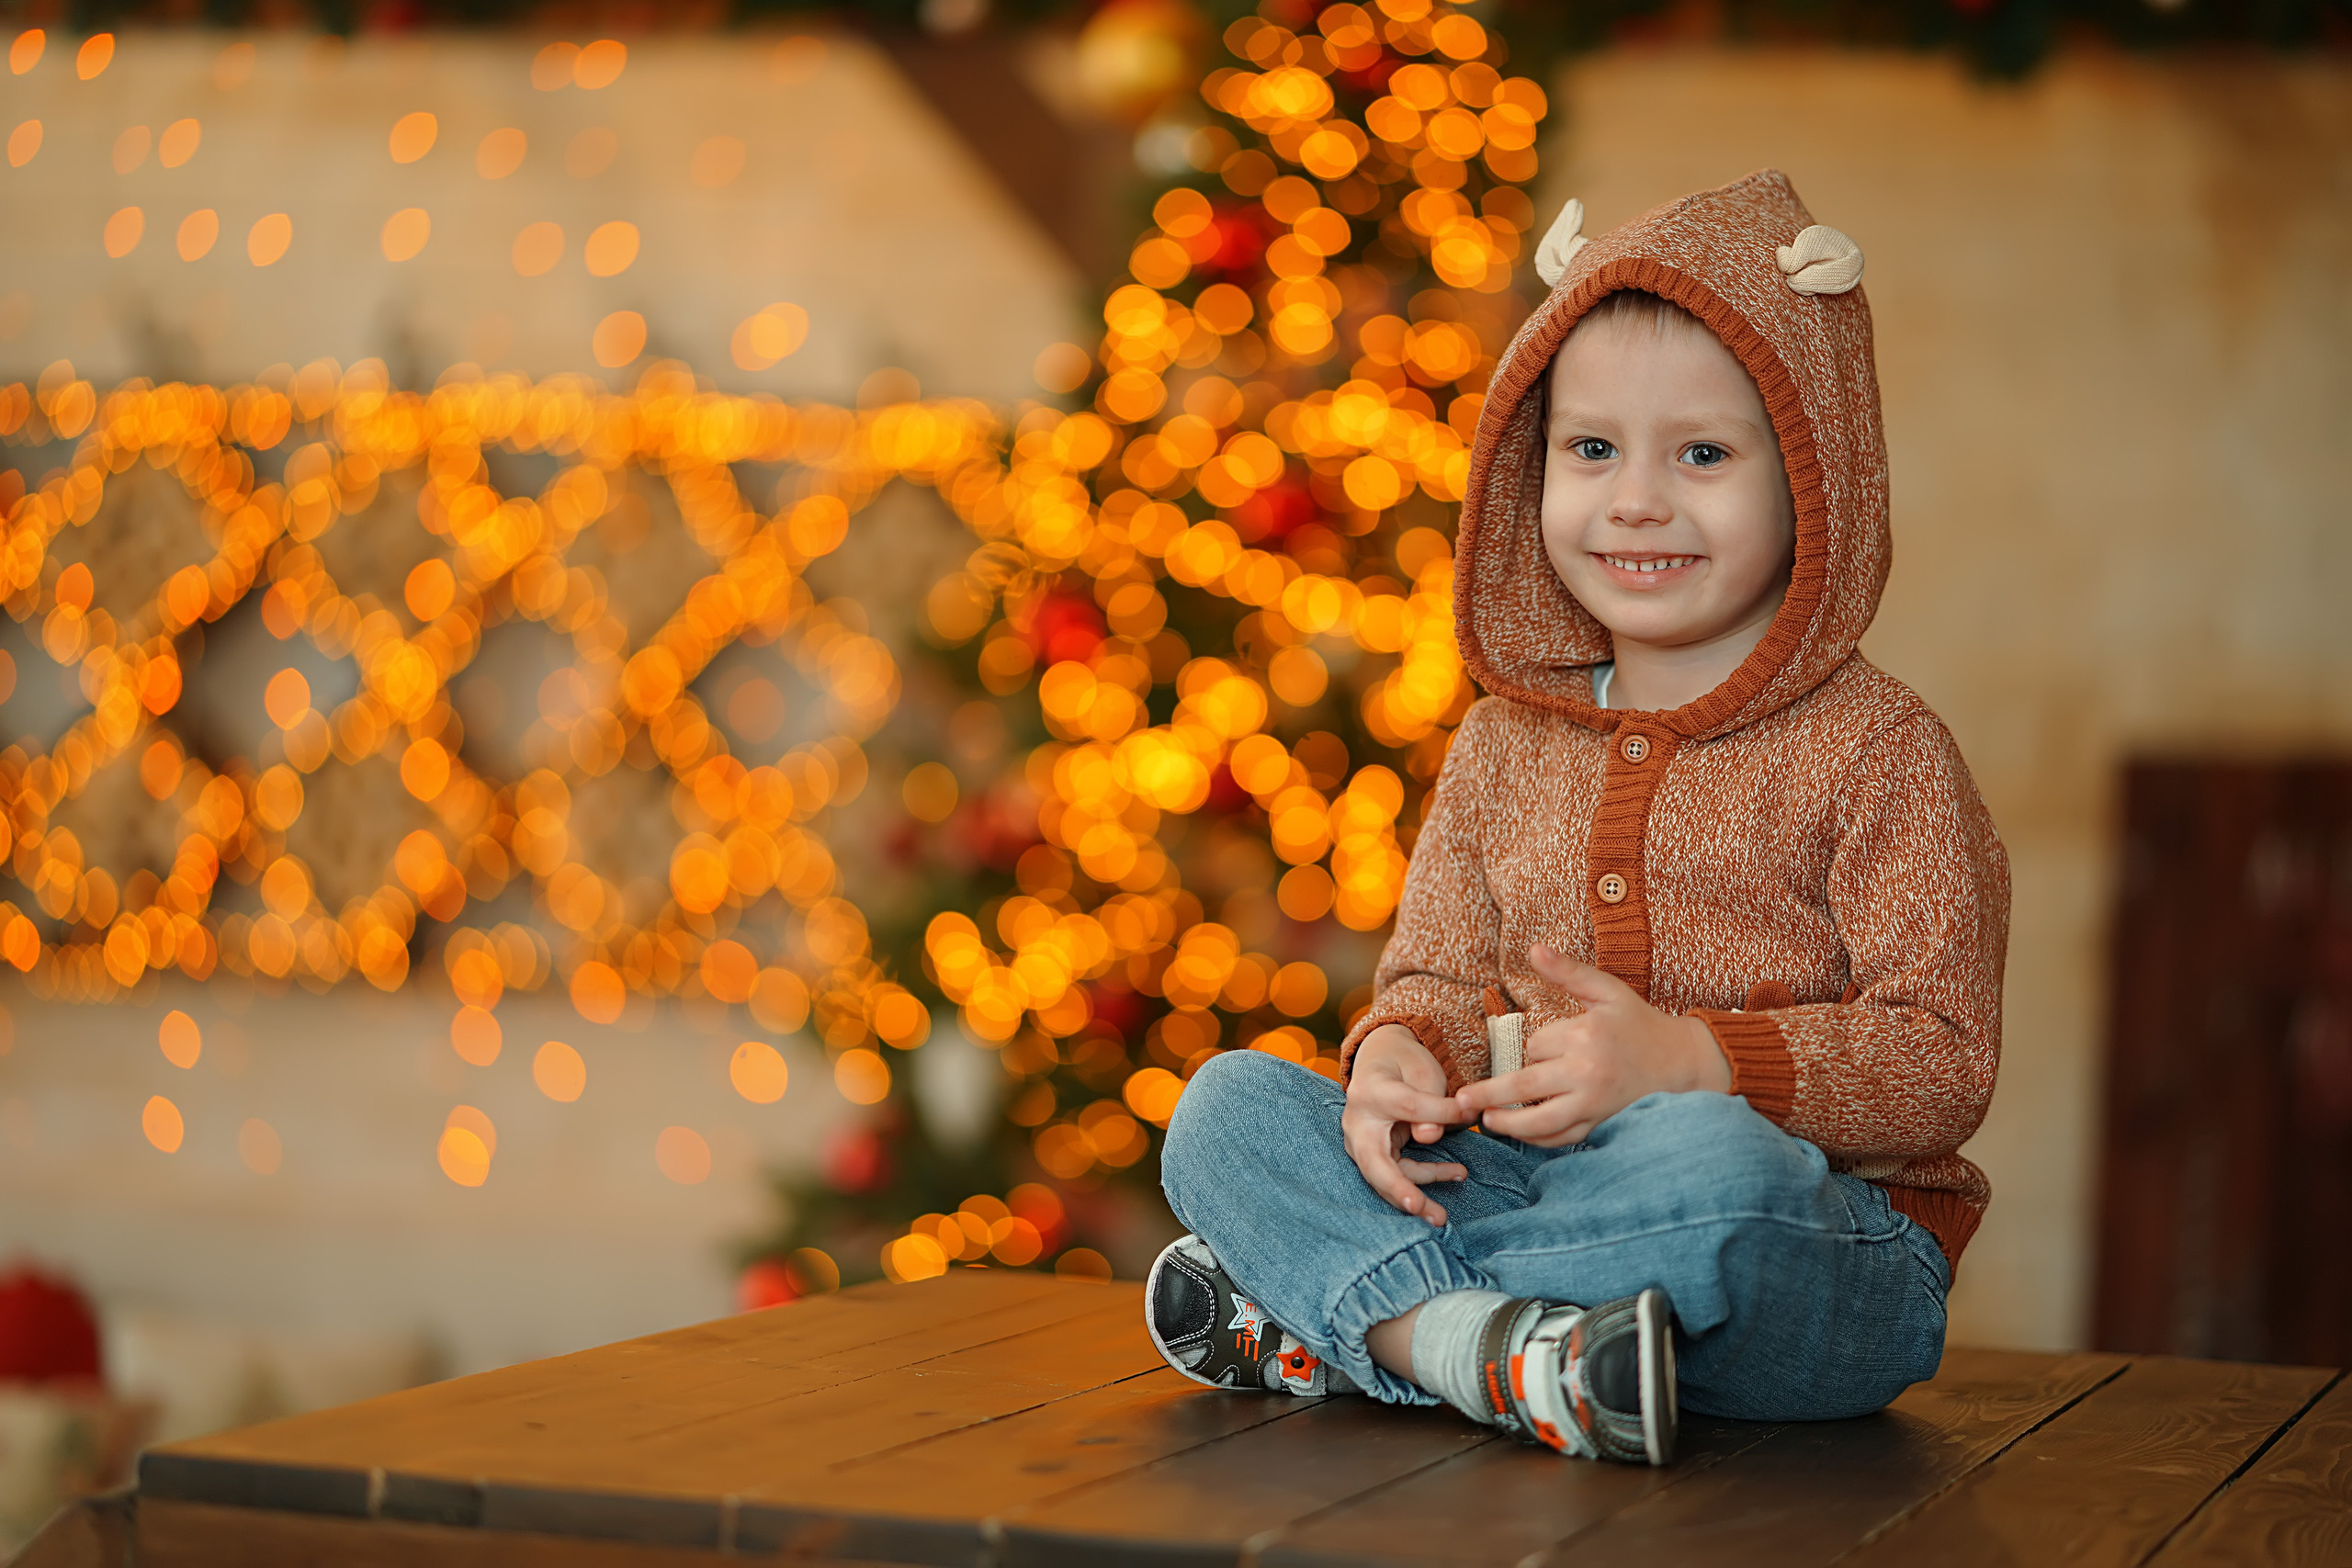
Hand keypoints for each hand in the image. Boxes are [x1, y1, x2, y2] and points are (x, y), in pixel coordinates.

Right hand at [1344, 1024, 1470, 1225]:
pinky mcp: (1372, 1155)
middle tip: (1419, 1209)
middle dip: (1398, 1190)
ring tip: (1444, 1215)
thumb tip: (1429, 1137)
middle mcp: (1357, 1122)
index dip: (1440, 1113)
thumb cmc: (1406, 1065)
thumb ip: (1430, 1103)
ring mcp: (1360, 1143)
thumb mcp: (1423, 1072)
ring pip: (1383, 1178)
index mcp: (1371, 1091)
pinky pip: (1395, 1174)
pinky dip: (1421, 1180)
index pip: (1408, 1107)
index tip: (1468, 1113)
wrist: (1380, 1062)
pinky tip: (1454, 1173)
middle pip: (1374, 1164)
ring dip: (1414, 1196)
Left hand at [1454, 945, 1731, 1147]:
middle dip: (1490, 1094)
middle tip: (1460, 1101)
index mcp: (1585, 1036)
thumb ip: (1568, 972)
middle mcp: (1587, 1072)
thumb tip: (1534, 947)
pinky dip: (1541, 1139)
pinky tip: (1522, 1136)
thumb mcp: (1607, 991)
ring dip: (1510, 1124)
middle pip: (1525, 1085)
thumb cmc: (1642, 1024)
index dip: (1535, 1046)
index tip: (1549, 1046)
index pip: (1536, 1045)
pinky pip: (1564, 1137)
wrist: (1685, 1064)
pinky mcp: (1602, 1124)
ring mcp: (1594, 1103)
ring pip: (1541, 1120)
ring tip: (1486, 1122)